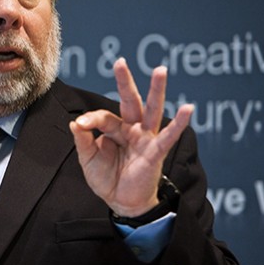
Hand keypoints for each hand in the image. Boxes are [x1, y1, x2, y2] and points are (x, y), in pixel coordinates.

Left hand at [69, 58, 193, 216]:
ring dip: (156, 90)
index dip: (91, 120)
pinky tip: (187, 109)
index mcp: (114, 129)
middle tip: (120, 62)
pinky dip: (178, 124)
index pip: (103, 117)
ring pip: (151, 110)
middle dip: (125, 82)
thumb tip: (76, 122)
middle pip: (129, 101)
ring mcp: (145, 138)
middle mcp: (131, 129)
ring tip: (161, 71)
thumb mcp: (89, 160)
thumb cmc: (107, 178)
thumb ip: (84, 142)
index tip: (80, 125)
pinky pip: (168, 137)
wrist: (122, 203)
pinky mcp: (155, 152)